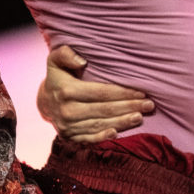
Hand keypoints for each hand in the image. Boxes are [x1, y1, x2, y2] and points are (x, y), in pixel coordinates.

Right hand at [35, 44, 154, 143]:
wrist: (44, 102)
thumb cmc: (58, 77)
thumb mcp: (55, 60)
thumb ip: (66, 54)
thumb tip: (82, 61)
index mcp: (67, 91)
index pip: (101, 92)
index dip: (123, 92)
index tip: (141, 92)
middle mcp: (67, 111)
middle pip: (104, 110)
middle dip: (129, 107)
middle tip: (149, 105)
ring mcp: (68, 126)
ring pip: (100, 124)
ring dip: (123, 122)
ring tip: (140, 117)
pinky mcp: (69, 137)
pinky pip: (89, 139)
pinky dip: (103, 137)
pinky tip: (118, 133)